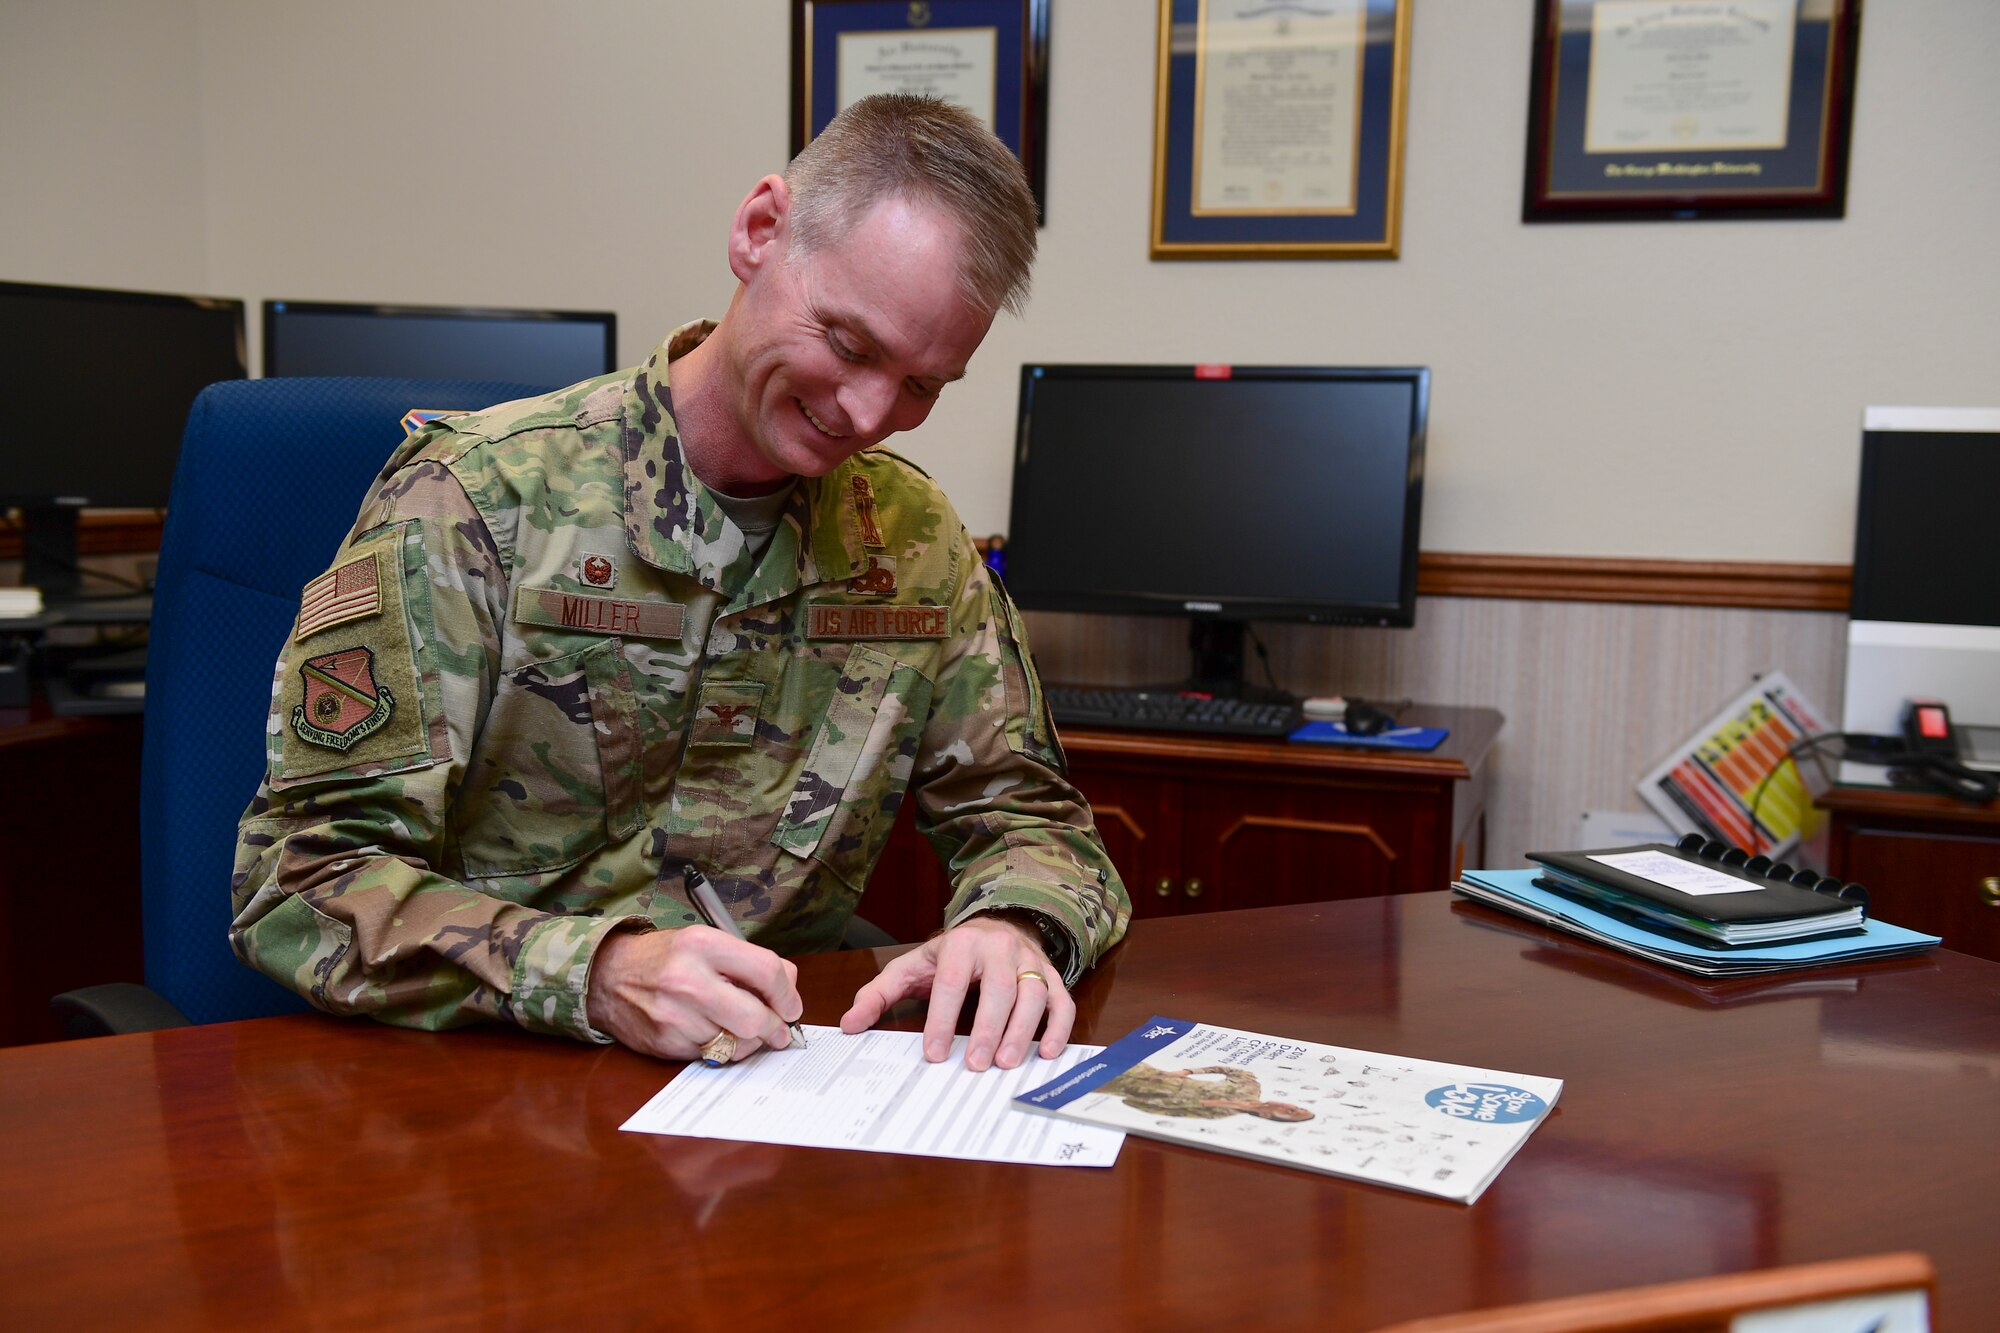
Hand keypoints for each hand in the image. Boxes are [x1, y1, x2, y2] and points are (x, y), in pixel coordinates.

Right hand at [585, 927, 802, 1061]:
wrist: (607, 976)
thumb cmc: (665, 958)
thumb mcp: (705, 941)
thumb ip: (749, 961)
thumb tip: (789, 988)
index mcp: (703, 944)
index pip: (767, 971)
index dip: (788, 995)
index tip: (791, 1007)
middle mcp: (688, 979)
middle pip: (755, 1018)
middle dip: (774, 1028)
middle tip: (777, 1030)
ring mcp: (675, 1015)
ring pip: (736, 1043)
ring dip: (748, 1041)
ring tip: (741, 1028)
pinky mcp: (666, 1042)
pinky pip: (712, 1056)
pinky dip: (722, 1050)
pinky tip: (714, 1034)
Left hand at [838, 914, 1072, 1070]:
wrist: (994, 924)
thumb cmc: (949, 955)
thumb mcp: (910, 967)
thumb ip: (879, 994)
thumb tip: (850, 1024)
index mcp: (961, 945)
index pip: (951, 983)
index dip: (942, 1019)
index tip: (934, 1053)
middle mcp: (999, 948)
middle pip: (999, 987)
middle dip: (988, 1028)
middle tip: (976, 1065)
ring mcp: (1030, 961)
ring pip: (1033, 993)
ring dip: (1023, 1030)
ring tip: (1007, 1063)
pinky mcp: (1052, 975)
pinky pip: (1062, 1000)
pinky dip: (1058, 1027)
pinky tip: (1047, 1053)